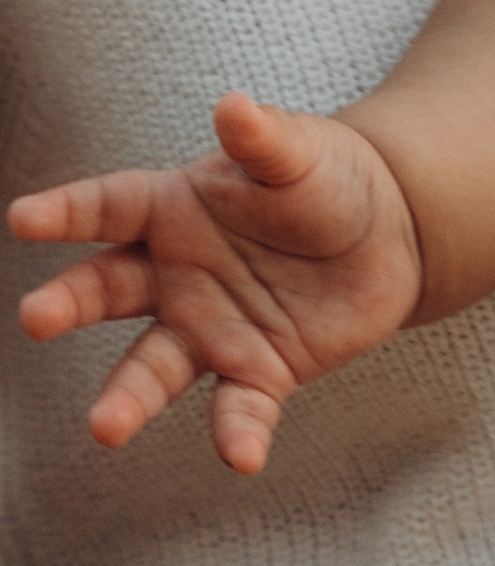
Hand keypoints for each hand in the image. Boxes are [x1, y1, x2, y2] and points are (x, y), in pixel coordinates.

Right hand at [10, 96, 423, 474]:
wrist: (387, 232)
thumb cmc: (324, 180)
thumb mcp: (297, 153)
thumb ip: (262, 140)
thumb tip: (236, 109)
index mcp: (170, 209)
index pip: (107, 208)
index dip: (65, 213)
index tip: (23, 219)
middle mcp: (175, 274)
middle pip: (107, 289)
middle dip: (70, 304)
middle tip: (36, 317)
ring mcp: (210, 328)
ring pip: (156, 366)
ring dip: (130, 398)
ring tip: (105, 429)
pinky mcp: (259, 370)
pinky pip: (241, 406)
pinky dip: (237, 431)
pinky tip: (239, 456)